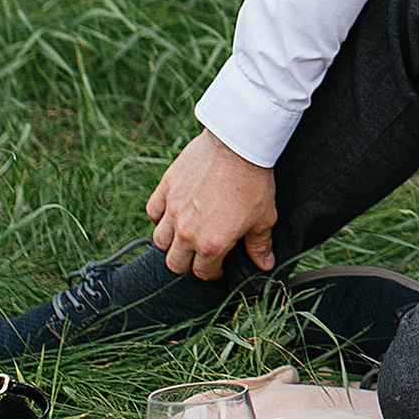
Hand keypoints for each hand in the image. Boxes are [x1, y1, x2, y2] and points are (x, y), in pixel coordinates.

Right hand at [145, 129, 277, 279]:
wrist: (239, 145)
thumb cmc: (254, 182)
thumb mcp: (264, 218)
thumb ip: (260, 245)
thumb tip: (265, 264)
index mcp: (211, 244)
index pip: (202, 272)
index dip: (212, 272)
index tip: (217, 266)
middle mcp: (187, 231)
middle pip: (174, 262)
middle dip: (187, 263)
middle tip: (199, 254)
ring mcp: (173, 209)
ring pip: (160, 240)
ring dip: (171, 243)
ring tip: (184, 236)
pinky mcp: (167, 187)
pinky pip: (153, 211)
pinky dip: (160, 217)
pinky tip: (172, 214)